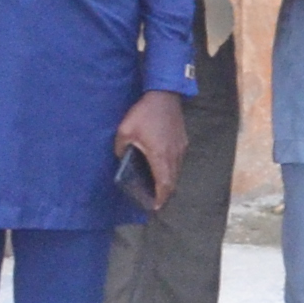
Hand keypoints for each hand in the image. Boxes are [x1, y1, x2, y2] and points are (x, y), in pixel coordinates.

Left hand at [113, 89, 186, 207]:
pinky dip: (171, 168)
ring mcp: (180, 148)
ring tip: (158, 185)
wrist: (164, 95)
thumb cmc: (144, 113)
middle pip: (172, 180)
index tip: (155, 206)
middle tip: (156, 200)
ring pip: (176, 171)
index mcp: (160, 155)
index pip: (164, 183)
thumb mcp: (125, 131)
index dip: (161, 197)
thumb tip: (121, 156)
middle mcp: (173, 155)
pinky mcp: (182, 141)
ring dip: (168, 180)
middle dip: (165, 192)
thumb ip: (120, 148)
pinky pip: (178, 160)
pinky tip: (162, 165)